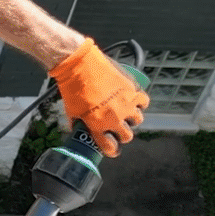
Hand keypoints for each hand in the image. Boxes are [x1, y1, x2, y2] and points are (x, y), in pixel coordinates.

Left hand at [50, 38, 148, 156]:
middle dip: (123, 134)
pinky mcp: (132, 90)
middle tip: (119, 128)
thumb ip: (77, 123)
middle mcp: (115, 118)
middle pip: (127, 136)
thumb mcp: (71, 111)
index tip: (113, 148)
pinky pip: (144, 102)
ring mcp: (125, 104)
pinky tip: (134, 100)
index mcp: (98, 126)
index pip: (110, 147)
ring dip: (132, 119)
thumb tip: (77, 129)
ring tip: (126, 113)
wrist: (80, 65)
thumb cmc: (72, 88)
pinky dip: (141, 103)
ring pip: (138, 120)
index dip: (112, 150)